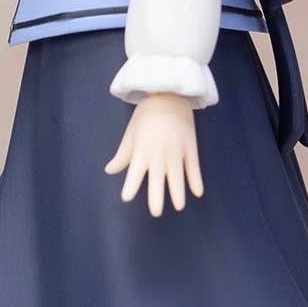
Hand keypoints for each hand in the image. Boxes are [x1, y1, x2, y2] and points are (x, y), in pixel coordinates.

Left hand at [105, 93, 203, 215]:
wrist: (169, 94)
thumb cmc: (146, 116)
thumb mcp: (131, 134)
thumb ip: (123, 155)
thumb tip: (109, 171)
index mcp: (142, 150)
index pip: (135, 172)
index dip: (130, 186)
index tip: (126, 198)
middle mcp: (159, 153)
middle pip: (158, 179)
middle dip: (157, 197)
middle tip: (156, 213)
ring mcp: (176, 150)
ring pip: (178, 175)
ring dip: (178, 192)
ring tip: (179, 207)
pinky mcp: (190, 146)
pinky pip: (194, 166)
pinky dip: (196, 179)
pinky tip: (198, 193)